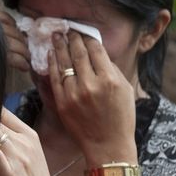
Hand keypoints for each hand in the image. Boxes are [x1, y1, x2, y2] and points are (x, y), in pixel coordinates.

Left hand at [0, 11, 30, 72]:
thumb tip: (8, 64)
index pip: (13, 58)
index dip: (21, 63)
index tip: (26, 67)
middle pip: (16, 44)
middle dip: (24, 51)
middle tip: (28, 56)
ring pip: (13, 30)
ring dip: (21, 38)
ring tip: (24, 43)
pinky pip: (5, 16)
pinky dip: (11, 21)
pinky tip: (14, 26)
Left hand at [48, 31, 136, 164]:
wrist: (108, 146)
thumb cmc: (121, 118)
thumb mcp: (125, 90)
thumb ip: (112, 69)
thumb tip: (97, 51)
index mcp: (110, 80)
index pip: (95, 50)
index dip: (88, 38)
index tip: (83, 31)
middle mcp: (91, 84)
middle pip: (78, 54)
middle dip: (72, 39)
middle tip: (67, 29)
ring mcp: (74, 94)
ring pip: (64, 63)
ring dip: (59, 47)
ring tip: (56, 36)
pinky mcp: (62, 102)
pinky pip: (54, 78)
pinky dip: (52, 64)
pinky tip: (50, 54)